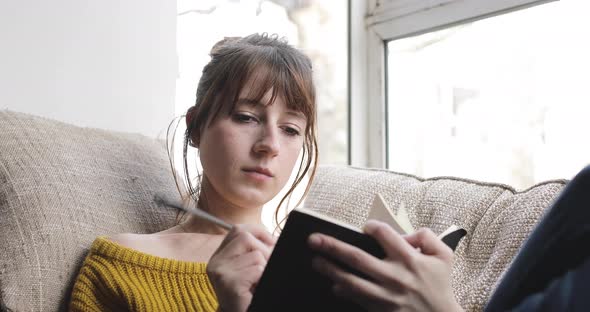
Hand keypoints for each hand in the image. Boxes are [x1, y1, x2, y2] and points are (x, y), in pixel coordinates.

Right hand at [207, 224, 275, 311]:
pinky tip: (255, 289)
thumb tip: (275, 238)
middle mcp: (215, 262)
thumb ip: (254, 250)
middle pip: (245, 237)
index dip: (258, 231)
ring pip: (255, 255)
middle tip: (266, 266)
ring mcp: (220, 273)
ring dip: (264, 268)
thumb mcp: (248, 268)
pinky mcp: (229, 284)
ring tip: (257, 283)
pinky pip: (257, 269)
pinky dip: (262, 278)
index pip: (237, 230)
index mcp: (219, 256)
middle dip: (264, 249)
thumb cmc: (248, 294)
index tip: (271, 242)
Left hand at [308, 220, 462, 311]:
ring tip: (315, 261)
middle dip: (332, 247)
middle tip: (313, 239)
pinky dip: (343, 292)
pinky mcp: (380, 309)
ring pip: (351, 281)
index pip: (384, 234)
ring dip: (330, 270)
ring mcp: (385, 295)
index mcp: (409, 259)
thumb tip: (406, 233)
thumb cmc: (440, 286)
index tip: (365, 226)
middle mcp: (394, 276)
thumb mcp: (444, 256)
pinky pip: (356, 299)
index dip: (371, 226)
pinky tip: (333, 285)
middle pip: (357, 257)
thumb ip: (427, 237)